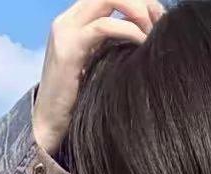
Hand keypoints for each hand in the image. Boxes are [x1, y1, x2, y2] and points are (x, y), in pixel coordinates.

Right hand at [32, 0, 164, 157]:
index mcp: (77, 21)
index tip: (159, 17)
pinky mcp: (69, 47)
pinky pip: (103, 26)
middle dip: (140, 2)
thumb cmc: (79, 101)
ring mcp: (66, 30)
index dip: (137, 2)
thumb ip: (114, 46)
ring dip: (137, 12)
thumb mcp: (99, 65)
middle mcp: (69, 19)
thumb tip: (148, 38)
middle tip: (160, 20)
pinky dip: (128, 31)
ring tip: (153, 32)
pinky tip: (142, 44)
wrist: (50, 124)